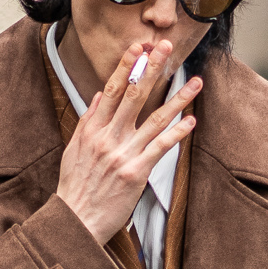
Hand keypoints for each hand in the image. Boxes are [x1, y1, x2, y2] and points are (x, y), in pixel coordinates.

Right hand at [56, 39, 199, 247]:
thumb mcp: (72, 151)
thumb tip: (97, 94)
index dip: (126, 66)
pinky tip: (190, 121)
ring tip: (195, 82)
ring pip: (155, 119)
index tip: (139, 47)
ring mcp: (123, 154)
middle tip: (166, 47)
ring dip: (178, 99)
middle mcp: (107, 137)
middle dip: (151, 68)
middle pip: (133, 95)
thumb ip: (86, 121)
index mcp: (91, 129)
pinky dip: (177, 133)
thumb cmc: (74, 188)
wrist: (75, 221)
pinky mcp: (136, 173)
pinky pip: (161, 148)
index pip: (110, 89)